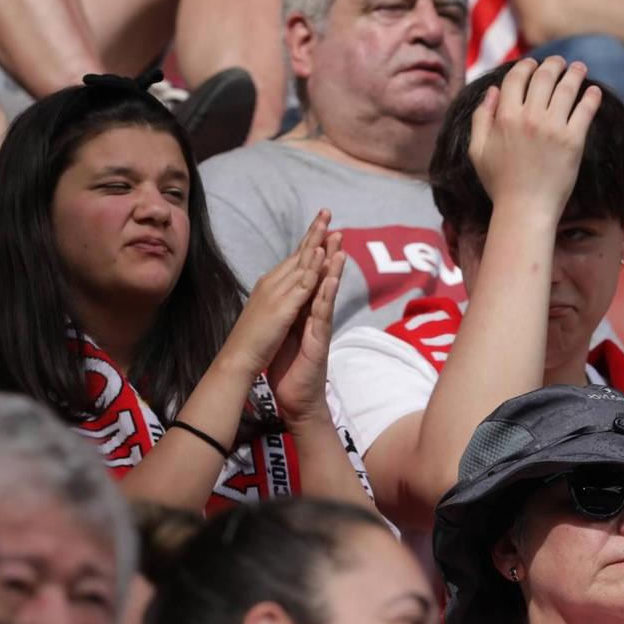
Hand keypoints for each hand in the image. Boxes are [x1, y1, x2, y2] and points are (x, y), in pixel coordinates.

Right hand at [221, 211, 335, 375]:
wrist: (237, 359)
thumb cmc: (251, 341)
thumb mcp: (266, 314)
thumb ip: (276, 300)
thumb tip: (283, 293)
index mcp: (270, 285)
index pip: (293, 259)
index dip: (308, 241)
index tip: (320, 224)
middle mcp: (273, 283)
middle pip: (299, 254)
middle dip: (314, 232)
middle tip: (326, 211)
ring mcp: (278, 294)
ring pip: (301, 264)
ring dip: (316, 243)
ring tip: (329, 223)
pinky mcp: (283, 308)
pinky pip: (302, 285)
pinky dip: (312, 269)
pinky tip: (323, 254)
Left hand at [268, 230, 346, 434]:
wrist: (295, 399)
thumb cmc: (289, 367)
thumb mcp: (285, 332)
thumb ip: (290, 312)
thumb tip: (285, 293)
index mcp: (301, 309)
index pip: (307, 275)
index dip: (311, 251)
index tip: (316, 227)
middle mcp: (313, 314)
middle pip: (321, 277)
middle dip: (327, 250)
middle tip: (333, 224)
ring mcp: (319, 326)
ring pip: (326, 291)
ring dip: (332, 267)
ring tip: (338, 244)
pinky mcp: (320, 339)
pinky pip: (324, 312)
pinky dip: (327, 293)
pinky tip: (331, 278)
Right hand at [466, 56, 600, 218]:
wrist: (524, 210)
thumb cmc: (499, 184)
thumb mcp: (478, 150)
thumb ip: (481, 118)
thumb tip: (492, 91)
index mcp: (505, 116)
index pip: (517, 77)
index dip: (526, 66)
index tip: (533, 64)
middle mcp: (529, 117)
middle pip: (544, 77)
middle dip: (553, 64)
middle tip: (560, 61)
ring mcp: (553, 128)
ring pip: (566, 88)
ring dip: (574, 73)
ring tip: (579, 67)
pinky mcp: (573, 141)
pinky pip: (585, 110)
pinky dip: (591, 97)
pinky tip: (594, 91)